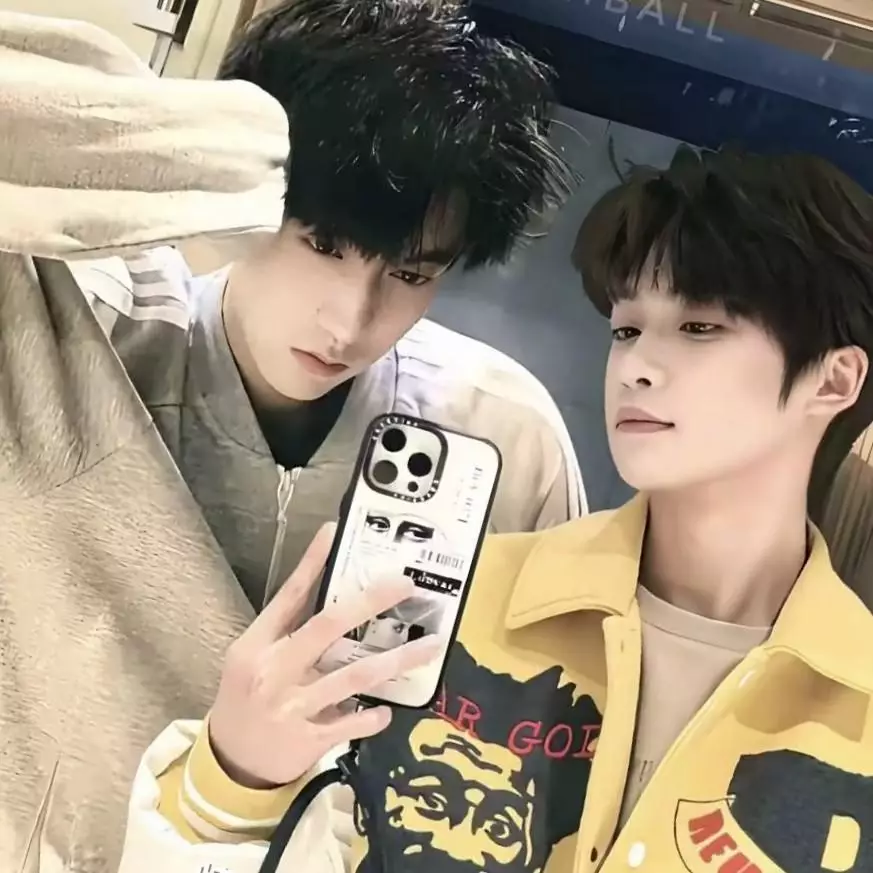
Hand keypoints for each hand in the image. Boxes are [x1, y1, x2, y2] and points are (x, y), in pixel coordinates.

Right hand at [208, 523, 439, 788]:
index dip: (312, 563)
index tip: (335, 533)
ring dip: (396, 660)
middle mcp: (274, 670)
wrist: (230, 762)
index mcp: (257, 644)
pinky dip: (371, 716)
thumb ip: (287, 624)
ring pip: (353, 675)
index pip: (289, 596)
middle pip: (327, 626)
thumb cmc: (246, 696)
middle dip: (370, 601)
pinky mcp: (308, 739)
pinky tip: (389, 710)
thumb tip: (327, 581)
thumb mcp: (254, 654)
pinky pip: (350, 723)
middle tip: (406, 584)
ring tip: (430, 645)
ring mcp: (293, 706)